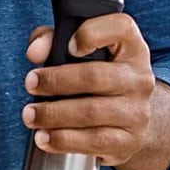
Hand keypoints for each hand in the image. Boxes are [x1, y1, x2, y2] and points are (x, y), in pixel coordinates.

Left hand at [21, 13, 156, 167]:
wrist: (132, 123)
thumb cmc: (100, 81)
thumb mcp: (83, 55)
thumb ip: (53, 42)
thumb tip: (34, 51)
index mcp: (131, 48)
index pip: (120, 28)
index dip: (91, 33)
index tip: (68, 46)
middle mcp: (139, 78)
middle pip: (96, 76)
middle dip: (56, 80)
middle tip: (30, 84)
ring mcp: (137, 112)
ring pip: (91, 112)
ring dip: (53, 115)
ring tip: (30, 115)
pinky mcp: (129, 141)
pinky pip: (94, 141)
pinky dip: (64, 140)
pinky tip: (45, 138)